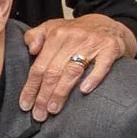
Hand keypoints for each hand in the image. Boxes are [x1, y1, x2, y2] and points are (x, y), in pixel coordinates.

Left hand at [17, 15, 135, 118]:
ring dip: (61, 92)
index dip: (31, 87)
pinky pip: (102, 65)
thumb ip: (34, 36)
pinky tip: (83, 91)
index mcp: (56, 35)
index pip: (39, 66)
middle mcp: (73, 38)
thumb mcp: (51, 27)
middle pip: (54, 71)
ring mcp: (93, 43)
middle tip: (39, 114)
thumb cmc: (75, 32)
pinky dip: (93, 78)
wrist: (108, 24)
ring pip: (73, 71)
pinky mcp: (111, 48)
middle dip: (44, 95)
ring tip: (53, 109)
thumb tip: (31, 50)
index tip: (25, 105)